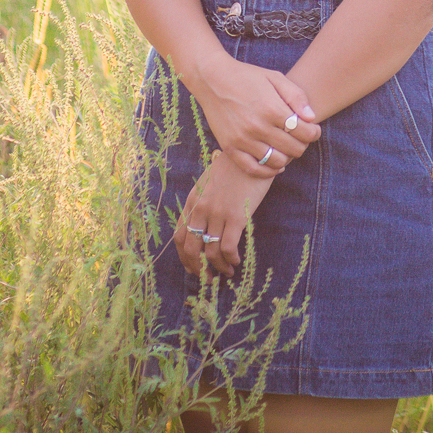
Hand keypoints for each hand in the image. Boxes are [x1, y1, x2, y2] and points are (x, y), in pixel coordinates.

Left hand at [175, 151, 273, 279]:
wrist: (253, 154)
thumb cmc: (233, 168)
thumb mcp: (209, 182)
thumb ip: (202, 200)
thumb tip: (202, 224)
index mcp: (193, 200)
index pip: (179, 236)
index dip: (185, 257)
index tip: (193, 267)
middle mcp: (201, 208)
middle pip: (190, 248)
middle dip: (198, 268)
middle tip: (209, 278)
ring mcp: (217, 213)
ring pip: (210, 252)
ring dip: (218, 268)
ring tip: (227, 272)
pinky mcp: (236, 216)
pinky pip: (227, 248)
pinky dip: (230, 259)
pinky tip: (236, 261)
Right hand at [194, 53, 319, 176]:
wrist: (212, 80)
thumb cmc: (247, 76)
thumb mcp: (274, 77)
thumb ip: (296, 96)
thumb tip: (311, 118)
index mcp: (271, 108)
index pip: (304, 132)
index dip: (314, 133)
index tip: (314, 130)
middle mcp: (258, 127)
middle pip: (293, 149)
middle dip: (303, 144)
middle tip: (301, 138)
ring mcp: (243, 140)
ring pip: (276, 161)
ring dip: (287, 157)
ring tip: (287, 147)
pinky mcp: (230, 148)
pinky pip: (253, 169)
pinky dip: (268, 171)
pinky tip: (275, 164)